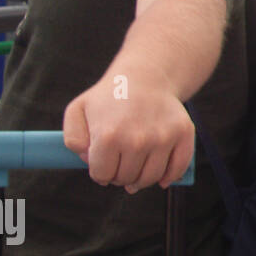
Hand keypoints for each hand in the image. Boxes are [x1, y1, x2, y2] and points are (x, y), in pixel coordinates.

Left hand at [62, 71, 194, 193]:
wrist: (145, 76)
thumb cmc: (109, 97)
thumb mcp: (77, 111)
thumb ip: (72, 140)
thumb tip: (89, 160)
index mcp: (108, 136)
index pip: (102, 175)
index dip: (100, 172)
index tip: (103, 162)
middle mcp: (137, 139)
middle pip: (126, 179)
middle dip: (120, 175)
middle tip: (120, 162)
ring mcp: (163, 137)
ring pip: (151, 178)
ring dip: (141, 178)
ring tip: (136, 167)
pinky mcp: (183, 133)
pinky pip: (177, 168)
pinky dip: (169, 176)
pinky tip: (161, 177)